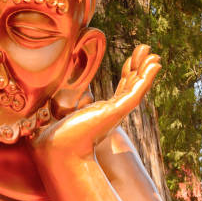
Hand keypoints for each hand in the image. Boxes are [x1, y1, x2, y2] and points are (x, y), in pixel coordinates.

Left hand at [33, 45, 160, 158]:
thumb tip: (46, 98)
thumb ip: (56, 105)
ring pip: (136, 87)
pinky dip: (146, 78)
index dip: (126, 73)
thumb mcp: (55, 114)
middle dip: (138, 66)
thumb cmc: (52, 139)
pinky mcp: (116, 111)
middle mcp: (109, 112)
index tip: (131, 58)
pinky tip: (155, 65)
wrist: (55, 151)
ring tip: (155, 53)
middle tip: (147, 49)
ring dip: (145, 69)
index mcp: (98, 112)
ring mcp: (114, 112)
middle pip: (130, 85)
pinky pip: (135, 92)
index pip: (118, 90)